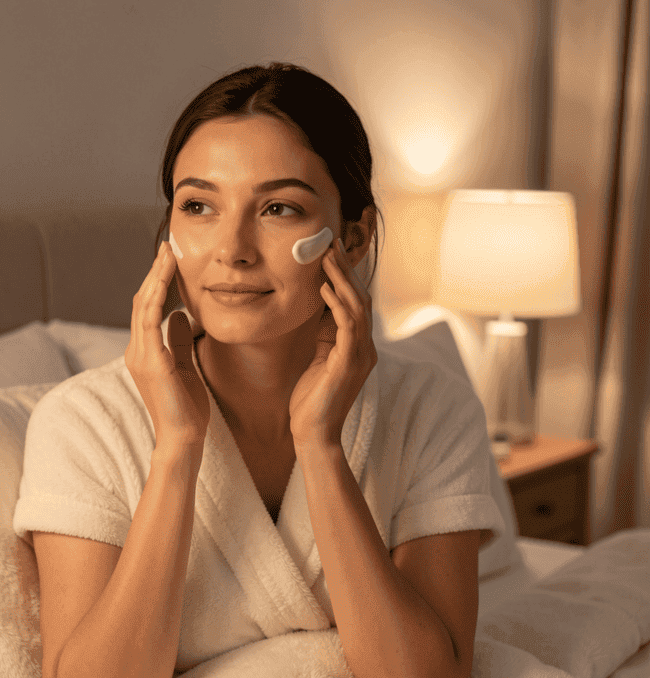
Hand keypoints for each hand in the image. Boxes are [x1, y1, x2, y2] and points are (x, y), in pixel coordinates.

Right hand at [124, 240, 209, 449]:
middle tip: (169, 246)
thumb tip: (179, 315)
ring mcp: (140, 355)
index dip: (157, 282)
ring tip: (168, 254)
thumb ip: (179, 341)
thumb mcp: (186, 366)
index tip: (170, 259)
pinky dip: (156, 297)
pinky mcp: (151, 362)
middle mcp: (137, 350)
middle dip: (155, 272)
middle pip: (142, 300)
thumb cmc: (187, 408)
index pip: (148, 308)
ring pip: (143, 305)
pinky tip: (165, 279)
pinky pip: (150, 321)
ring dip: (156, 277)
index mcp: (145, 351)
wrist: (183, 438)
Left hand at [289, 238, 377, 447]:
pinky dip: (337, 305)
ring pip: (357, 307)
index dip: (346, 277)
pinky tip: (325, 289)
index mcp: (358, 346)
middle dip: (346, 270)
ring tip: (328, 257)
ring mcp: (360, 355)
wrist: (313, 434)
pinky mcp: (349, 363)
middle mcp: (365, 348)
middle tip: (331, 244)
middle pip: (360, 299)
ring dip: (342, 280)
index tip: (332, 253)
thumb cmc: (312, 400)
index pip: (356, 304)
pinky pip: (347, 326)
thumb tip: (321, 306)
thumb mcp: (318, 359)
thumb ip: (325, 335)